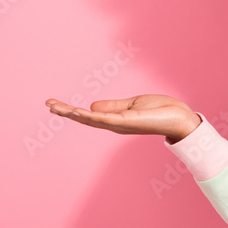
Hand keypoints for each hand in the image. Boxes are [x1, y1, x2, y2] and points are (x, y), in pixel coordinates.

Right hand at [44, 94, 201, 143]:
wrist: (179, 117)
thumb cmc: (160, 110)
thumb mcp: (133, 104)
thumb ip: (113, 106)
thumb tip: (92, 106)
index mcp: (115, 119)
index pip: (88, 114)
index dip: (71, 110)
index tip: (54, 103)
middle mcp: (114, 124)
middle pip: (85, 118)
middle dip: (66, 112)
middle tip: (48, 104)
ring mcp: (120, 124)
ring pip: (91, 119)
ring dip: (72, 113)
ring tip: (55, 107)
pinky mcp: (127, 121)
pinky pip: (105, 118)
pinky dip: (91, 115)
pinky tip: (78, 111)